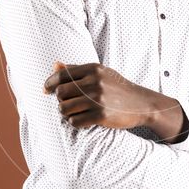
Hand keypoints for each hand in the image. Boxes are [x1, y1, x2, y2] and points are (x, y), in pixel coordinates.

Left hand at [44, 61, 179, 133]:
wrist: (141, 103)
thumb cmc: (117, 87)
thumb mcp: (100, 73)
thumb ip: (76, 70)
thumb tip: (54, 65)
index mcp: (93, 69)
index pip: (61, 76)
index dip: (49, 84)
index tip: (46, 90)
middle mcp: (95, 82)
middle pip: (60, 93)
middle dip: (60, 100)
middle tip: (67, 104)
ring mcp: (98, 99)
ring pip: (65, 109)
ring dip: (66, 113)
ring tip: (75, 113)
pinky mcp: (101, 115)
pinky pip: (75, 121)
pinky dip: (76, 122)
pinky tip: (84, 120)